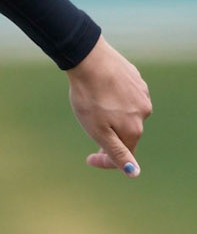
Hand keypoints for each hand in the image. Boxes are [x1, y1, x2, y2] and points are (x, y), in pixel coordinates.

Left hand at [66, 34, 151, 175]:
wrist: (90, 60)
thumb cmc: (90, 98)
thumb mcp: (99, 132)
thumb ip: (117, 152)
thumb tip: (134, 173)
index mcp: (134, 129)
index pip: (124, 155)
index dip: (105, 161)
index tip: (88, 159)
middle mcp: (144, 113)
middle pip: (126, 134)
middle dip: (109, 138)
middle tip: (89, 130)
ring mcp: (142, 94)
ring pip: (126, 114)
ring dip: (112, 117)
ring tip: (95, 108)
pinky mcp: (136, 80)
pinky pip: (126, 97)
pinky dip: (115, 100)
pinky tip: (102, 93)